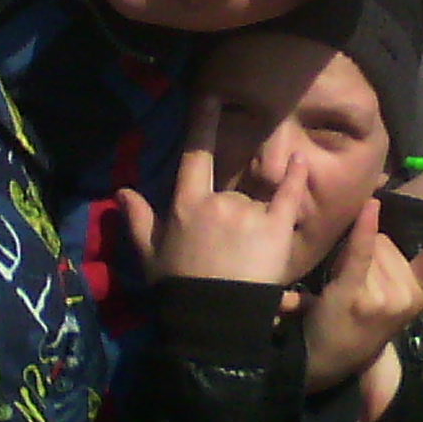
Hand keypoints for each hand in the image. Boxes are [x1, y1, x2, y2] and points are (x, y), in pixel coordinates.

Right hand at [118, 95, 303, 287]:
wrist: (212, 323)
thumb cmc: (179, 291)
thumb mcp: (151, 257)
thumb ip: (139, 221)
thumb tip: (121, 191)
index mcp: (186, 205)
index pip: (194, 156)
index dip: (203, 125)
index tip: (211, 98)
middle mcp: (218, 201)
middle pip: (231, 185)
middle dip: (233, 207)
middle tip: (229, 246)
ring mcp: (249, 212)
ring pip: (255, 198)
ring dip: (255, 215)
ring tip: (248, 255)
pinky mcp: (276, 227)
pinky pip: (288, 195)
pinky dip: (296, 176)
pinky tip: (301, 160)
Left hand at [303, 198, 422, 391]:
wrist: (327, 359)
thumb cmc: (362, 326)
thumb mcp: (399, 311)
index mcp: (419, 294)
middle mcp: (405, 296)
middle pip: (388, 242)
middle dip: (370, 254)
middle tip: (358, 283)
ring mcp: (380, 297)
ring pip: (369, 244)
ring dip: (350, 257)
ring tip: (343, 285)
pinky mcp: (353, 293)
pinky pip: (360, 253)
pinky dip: (365, 229)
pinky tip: (371, 206)